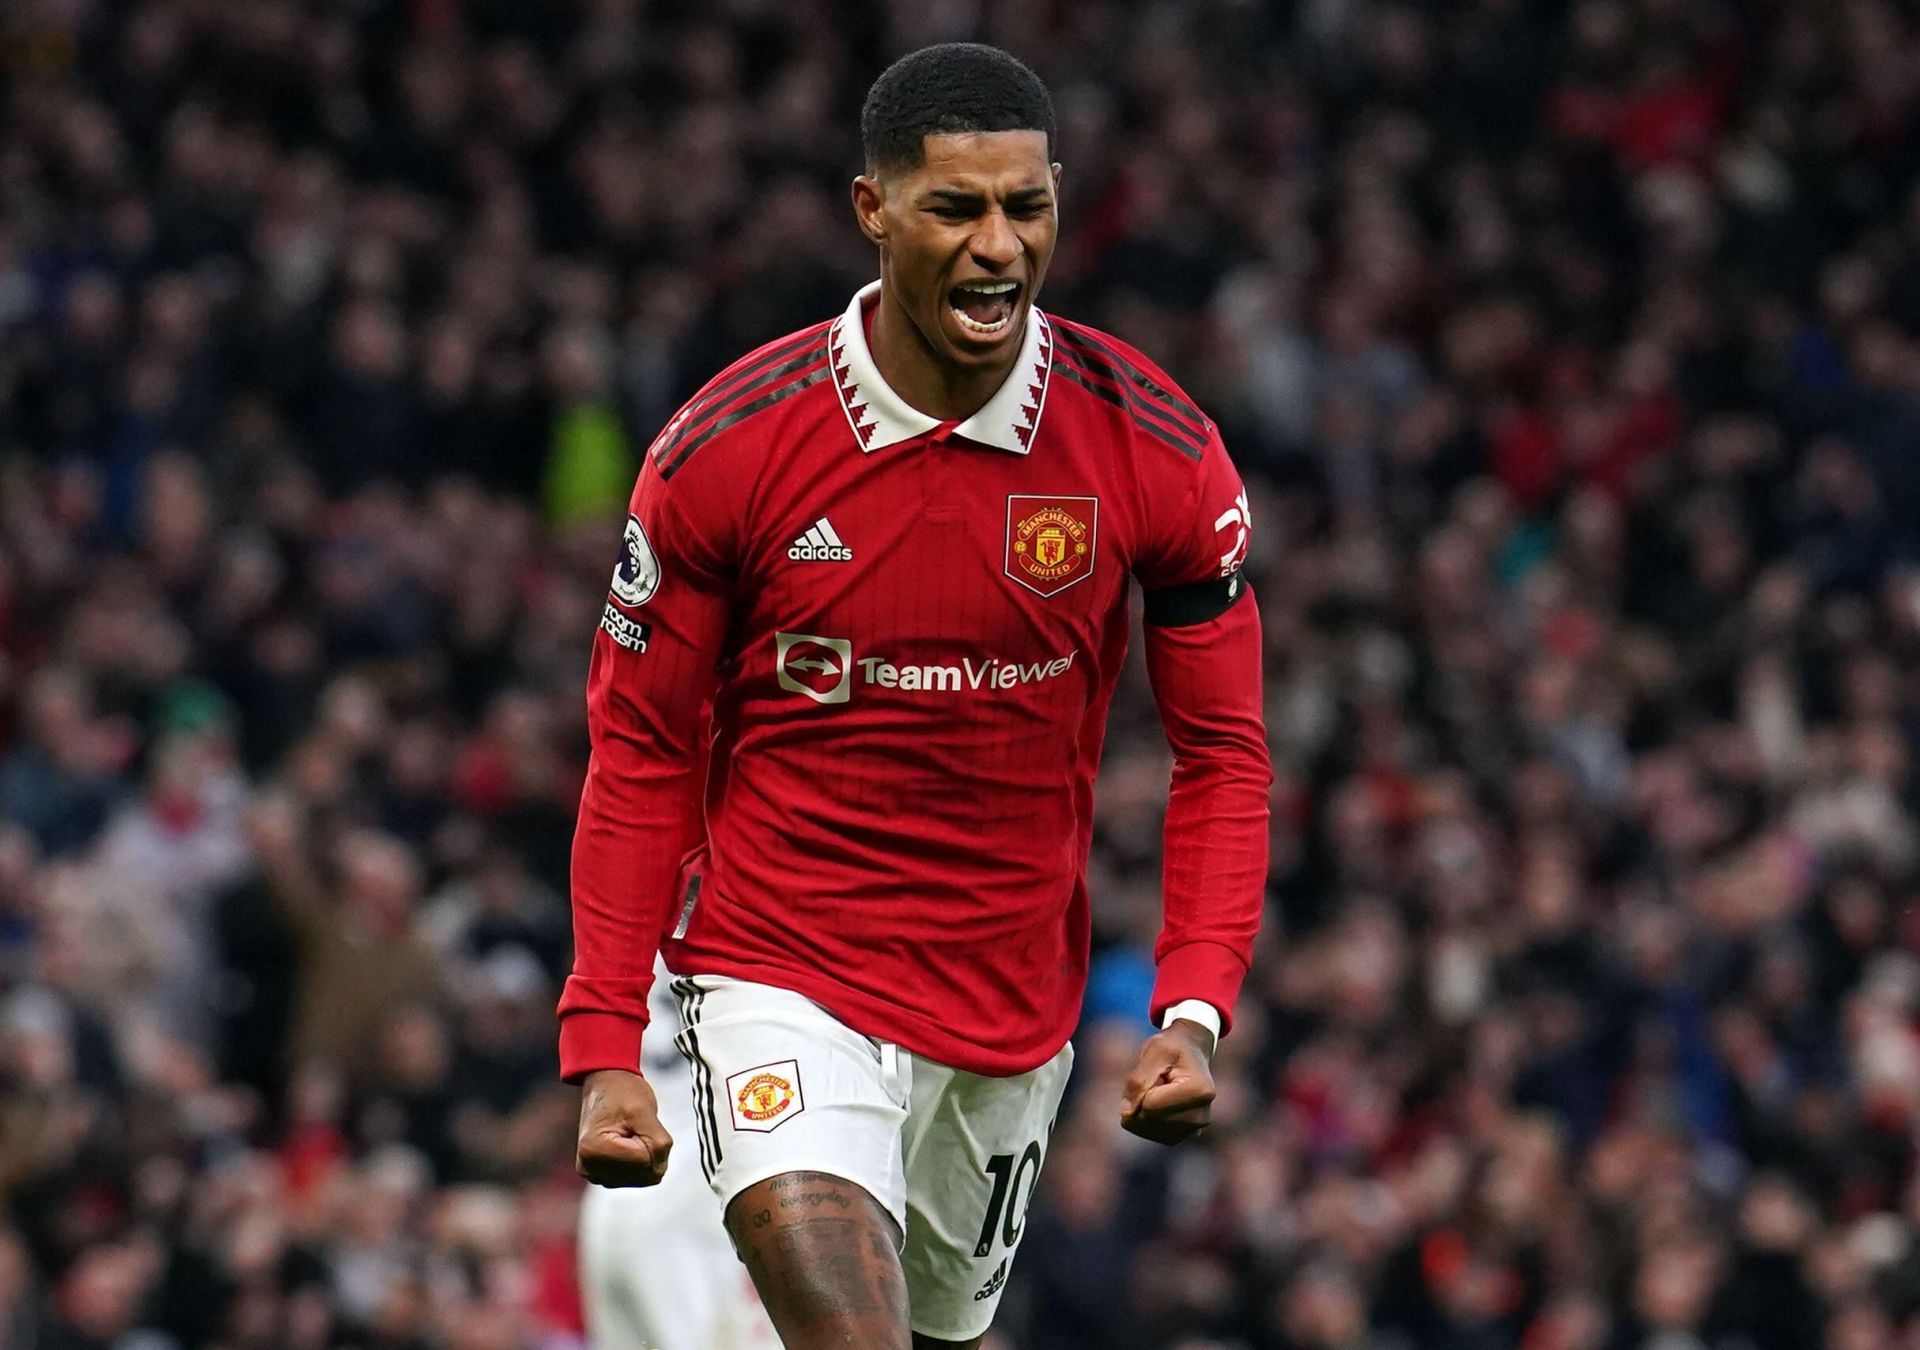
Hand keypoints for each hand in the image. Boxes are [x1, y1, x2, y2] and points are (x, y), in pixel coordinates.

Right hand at [576, 1069, 672, 1186]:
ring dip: (647, 1154)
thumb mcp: (644, 1112)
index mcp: (594, 1151)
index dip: (649, 1139)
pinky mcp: (605, 1176)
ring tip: (631, 1133)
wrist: (606, 1086)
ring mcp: (596, 1175)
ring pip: (645, 1177)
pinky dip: (641, 1160)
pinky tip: (628, 1143)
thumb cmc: (622, 1092)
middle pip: (645, 1174)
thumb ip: (657, 1143)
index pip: (645, 1161)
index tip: (635, 1122)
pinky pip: (639, 1176)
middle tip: (635, 1126)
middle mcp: (590, 1169)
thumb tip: (659, 1170)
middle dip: (650, 1149)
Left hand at [1120, 1020, 1215, 1144]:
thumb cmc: (1174, 1047)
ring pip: (1147, 1129)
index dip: (1143, 1087)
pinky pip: (1151, 1134)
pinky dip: (1146, 1117)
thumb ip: (1138, 1080)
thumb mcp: (1155, 1050)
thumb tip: (1126, 1114)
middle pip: (1148, 1119)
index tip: (1159, 1071)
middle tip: (1159, 1080)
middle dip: (1142, 1098)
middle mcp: (1201, 1117)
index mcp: (1200, 1092)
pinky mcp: (1185, 1136)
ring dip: (1143, 1107)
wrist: (1192, 1051)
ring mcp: (1195, 1130)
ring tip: (1161, 1089)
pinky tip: (1161, 1102)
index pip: (1149, 1105)